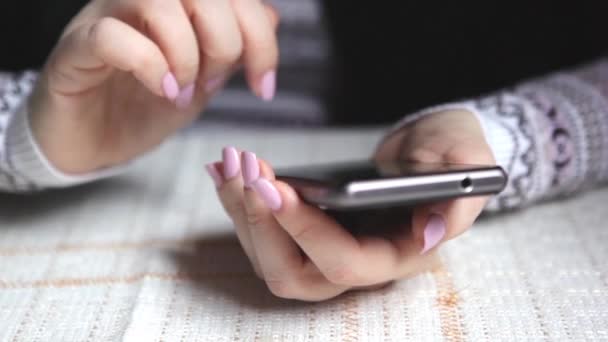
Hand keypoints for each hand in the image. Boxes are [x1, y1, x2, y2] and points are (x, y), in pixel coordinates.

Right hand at [30, 0, 278, 173]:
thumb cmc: (142, 108)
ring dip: (186, 51)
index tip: (262, 85)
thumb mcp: (203, 81)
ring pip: (157, 0)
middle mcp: (141, 2)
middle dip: (224, 42)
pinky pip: (111, 36)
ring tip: (184, 91)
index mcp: (177, 6)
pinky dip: (149, 64)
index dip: (259, 36)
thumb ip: (233, 51)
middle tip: (213, 84)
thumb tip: (269, 18)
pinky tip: (160, 91)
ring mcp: (106, 18)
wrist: (90, 142)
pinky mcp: (76, 49)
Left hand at [207, 110, 493, 300]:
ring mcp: (328, 251)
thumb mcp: (467, 160)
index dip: (304, 229)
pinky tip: (223, 170)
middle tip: (246, 171)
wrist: (430, 149)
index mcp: (397, 253)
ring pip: (268, 257)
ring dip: (240, 212)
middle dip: (261, 224)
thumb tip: (433, 234)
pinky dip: (237, 203)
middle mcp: (358, 264)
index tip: (272, 186)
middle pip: (293, 273)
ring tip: (229, 163)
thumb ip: (459, 198)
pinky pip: (264, 233)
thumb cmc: (452, 152)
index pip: (343, 261)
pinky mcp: (308, 233)